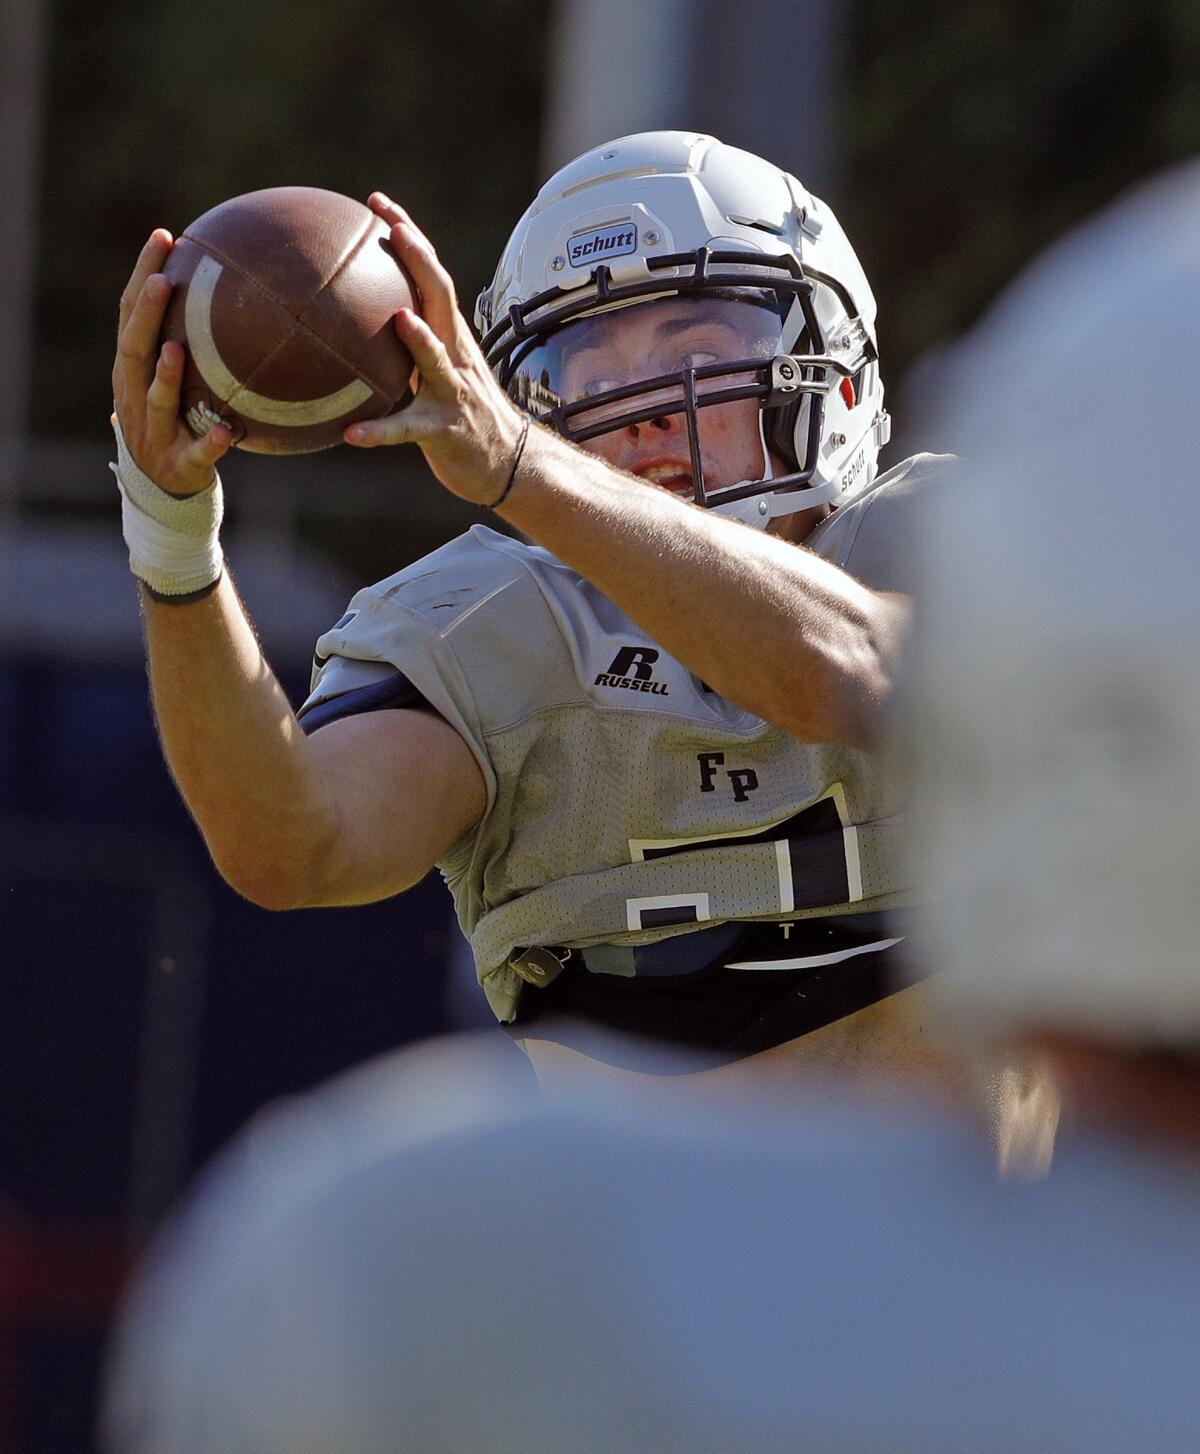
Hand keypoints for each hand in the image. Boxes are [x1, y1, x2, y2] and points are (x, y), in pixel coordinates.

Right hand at [113, 230, 231, 496]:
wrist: (165, 489)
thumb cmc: (175, 423)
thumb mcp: (177, 381)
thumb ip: (195, 341)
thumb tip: (240, 287)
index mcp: (132, 370)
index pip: (131, 314)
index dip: (142, 274)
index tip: (163, 236)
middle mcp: (134, 396)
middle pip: (134, 348)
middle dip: (146, 314)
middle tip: (162, 280)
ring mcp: (153, 431)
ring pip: (155, 401)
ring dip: (164, 376)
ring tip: (176, 350)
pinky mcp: (178, 464)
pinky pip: (197, 452)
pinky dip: (211, 443)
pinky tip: (229, 433)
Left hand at [344, 194, 526, 505]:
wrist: (509, 462)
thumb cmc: (466, 414)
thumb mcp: (442, 369)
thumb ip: (411, 344)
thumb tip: (364, 320)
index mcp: (451, 334)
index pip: (431, 275)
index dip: (408, 236)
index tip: (378, 203)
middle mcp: (455, 354)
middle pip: (439, 297)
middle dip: (417, 259)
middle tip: (390, 228)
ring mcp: (453, 392)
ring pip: (436, 360)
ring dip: (420, 340)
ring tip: (399, 320)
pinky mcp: (444, 430)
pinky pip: (409, 429)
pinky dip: (382, 432)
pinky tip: (353, 434)